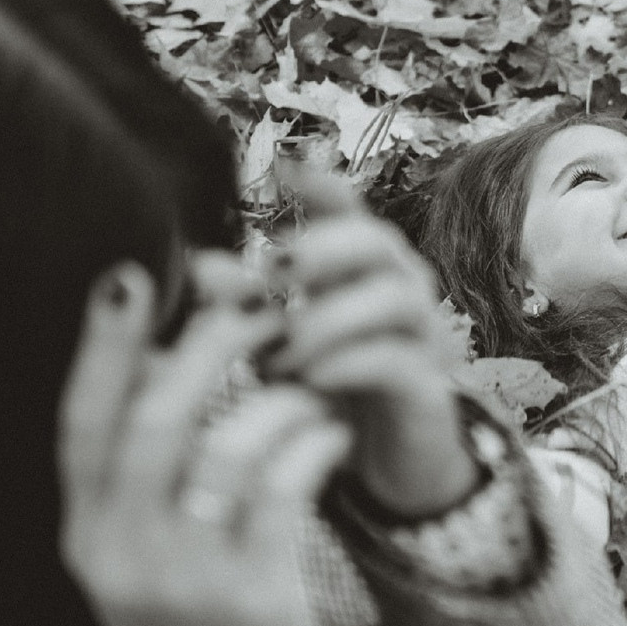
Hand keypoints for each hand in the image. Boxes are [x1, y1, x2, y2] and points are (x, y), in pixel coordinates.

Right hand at [58, 257, 349, 625]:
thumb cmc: (191, 623)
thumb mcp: (140, 557)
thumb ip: (140, 475)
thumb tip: (161, 359)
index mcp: (86, 535)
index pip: (80, 422)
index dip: (103, 345)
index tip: (131, 274)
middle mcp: (123, 553)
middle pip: (156, 419)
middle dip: (209, 346)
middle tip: (258, 307)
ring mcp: (186, 577)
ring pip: (229, 446)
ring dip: (280, 397)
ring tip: (310, 387)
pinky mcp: (254, 594)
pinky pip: (286, 487)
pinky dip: (312, 443)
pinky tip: (329, 434)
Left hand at [263, 171, 478, 517]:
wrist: (391, 459)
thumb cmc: (334, 386)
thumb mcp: (279, 343)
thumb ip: (246, 304)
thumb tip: (197, 264)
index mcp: (363, 269)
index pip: (350, 210)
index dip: (324, 185)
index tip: (287, 166)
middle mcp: (401, 288)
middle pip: (377, 240)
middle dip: (324, 248)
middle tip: (275, 268)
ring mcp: (423, 335)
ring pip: (391, 297)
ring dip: (329, 318)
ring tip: (282, 353)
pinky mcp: (430, 384)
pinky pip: (398, 358)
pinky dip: (351, 363)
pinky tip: (312, 377)